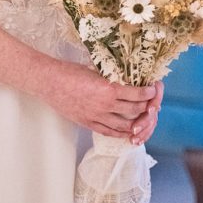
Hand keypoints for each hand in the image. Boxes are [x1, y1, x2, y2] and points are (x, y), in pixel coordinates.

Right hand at [41, 57, 160, 139]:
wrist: (50, 83)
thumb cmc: (71, 72)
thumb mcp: (96, 70)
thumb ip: (112, 77)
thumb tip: (127, 78)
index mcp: (109, 89)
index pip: (137, 94)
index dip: (148, 93)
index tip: (153, 89)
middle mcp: (105, 106)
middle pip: (134, 110)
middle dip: (146, 107)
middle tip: (151, 103)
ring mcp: (97, 117)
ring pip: (124, 125)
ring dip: (136, 121)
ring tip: (142, 117)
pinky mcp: (88, 124)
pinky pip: (109, 132)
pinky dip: (121, 132)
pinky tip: (128, 130)